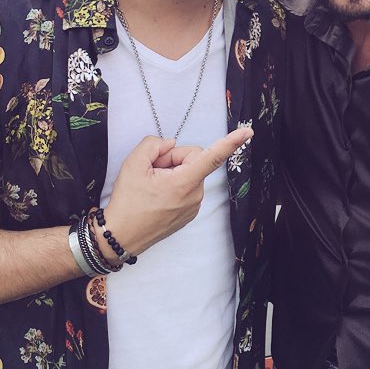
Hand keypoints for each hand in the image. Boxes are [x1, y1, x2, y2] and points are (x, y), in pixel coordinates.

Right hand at [100, 126, 253, 256]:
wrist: (120, 236)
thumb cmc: (127, 202)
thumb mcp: (133, 164)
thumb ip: (154, 145)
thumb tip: (170, 144)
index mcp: (184, 182)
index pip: (212, 157)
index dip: (231, 142)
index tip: (248, 132)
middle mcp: (195, 195)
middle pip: (193, 159)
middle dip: (173, 159)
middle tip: (152, 170)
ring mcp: (194, 206)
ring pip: (189, 173)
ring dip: (173, 173)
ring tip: (152, 186)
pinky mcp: (190, 213)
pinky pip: (187, 187)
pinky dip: (174, 185)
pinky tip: (157, 195)